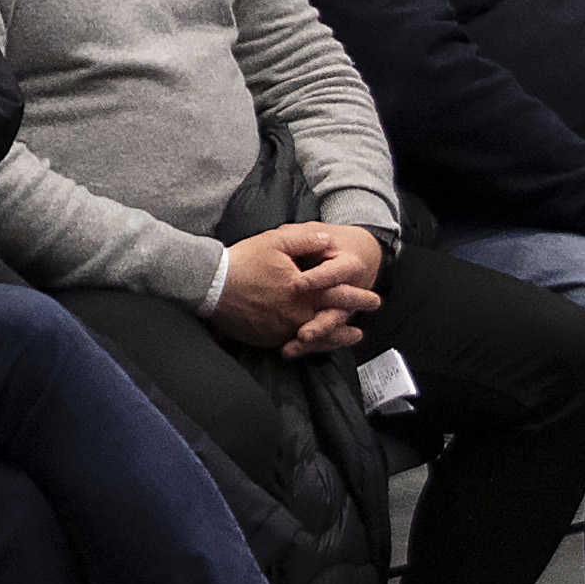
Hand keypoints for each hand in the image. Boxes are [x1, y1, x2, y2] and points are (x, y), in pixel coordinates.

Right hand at [210, 222, 388, 350]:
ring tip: (351, 338)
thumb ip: (305, 240)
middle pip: (331, 320)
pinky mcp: (268, 337)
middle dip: (351, 322)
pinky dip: (310, 344)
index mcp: (302, 289)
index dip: (357, 296)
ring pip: (316, 337)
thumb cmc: (243, 261)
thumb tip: (328, 239)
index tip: (374, 299)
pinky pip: (294, 343)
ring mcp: (282, 328)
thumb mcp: (275, 241)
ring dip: (336, 338)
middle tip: (364, 327)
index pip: (337, 294)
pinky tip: (316, 343)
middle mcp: (296, 313)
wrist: (210, 285)